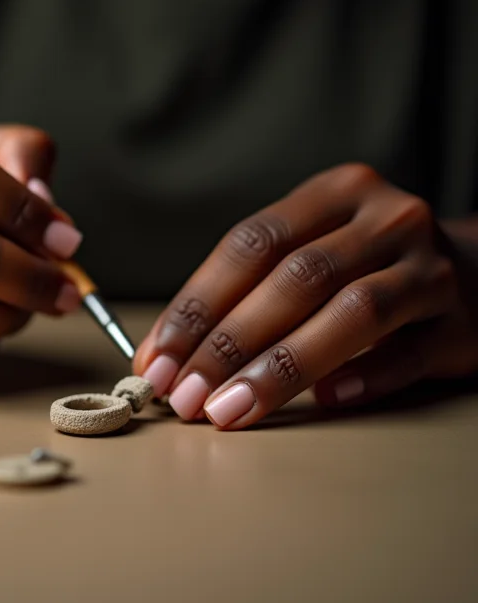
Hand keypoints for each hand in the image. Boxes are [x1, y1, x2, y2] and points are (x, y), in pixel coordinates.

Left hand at [134, 163, 477, 428]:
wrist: (474, 273)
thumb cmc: (364, 264)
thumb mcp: (312, 248)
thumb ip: (247, 288)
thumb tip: (168, 353)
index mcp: (333, 193)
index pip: (251, 243)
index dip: (198, 303)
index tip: (158, 357)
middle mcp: (384, 218)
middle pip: (296, 277)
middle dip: (229, 341)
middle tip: (183, 395)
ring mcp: (429, 267)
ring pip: (352, 313)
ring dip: (282, 367)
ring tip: (228, 409)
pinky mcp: (461, 320)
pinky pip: (410, 353)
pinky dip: (365, 377)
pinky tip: (326, 401)